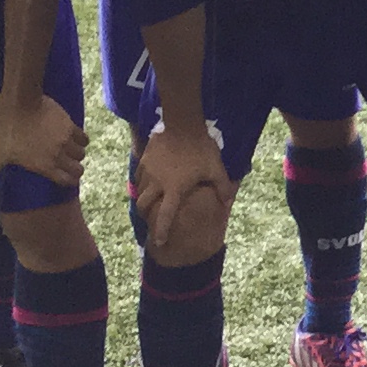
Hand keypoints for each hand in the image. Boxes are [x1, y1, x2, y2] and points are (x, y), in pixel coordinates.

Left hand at [0, 93, 89, 189]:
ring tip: (71, 151)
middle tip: (69, 166)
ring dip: (77, 154)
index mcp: (44, 165)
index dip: (68, 182)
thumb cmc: (7, 129)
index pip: (66, 181)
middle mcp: (59, 155)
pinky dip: (81, 140)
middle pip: (78, 169)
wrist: (20, 103)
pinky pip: (83, 137)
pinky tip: (75, 137)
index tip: (66, 179)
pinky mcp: (70, 125)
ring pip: (82, 153)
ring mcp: (67, 140)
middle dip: (75, 170)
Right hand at [131, 119, 230, 248]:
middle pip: (143, 206)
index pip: (164, 216)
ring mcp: (148, 171)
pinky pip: (138, 177)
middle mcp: (157, 183)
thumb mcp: (215, 168)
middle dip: (145, 216)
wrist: (182, 123)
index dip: (161, 231)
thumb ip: (222, 186)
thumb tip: (228, 201)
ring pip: (138, 191)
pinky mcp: (144, 160)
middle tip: (150, 220)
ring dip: (142, 200)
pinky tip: (147, 183)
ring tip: (148, 203)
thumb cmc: (201, 148)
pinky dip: (141, 184)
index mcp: (174, 189)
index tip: (158, 243)